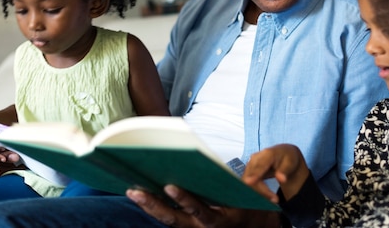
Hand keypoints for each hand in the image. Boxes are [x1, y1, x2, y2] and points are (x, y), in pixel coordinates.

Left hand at [126, 185, 279, 227]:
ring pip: (167, 220)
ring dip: (149, 206)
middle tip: (137, 191)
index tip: (169, 186)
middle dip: (154, 205)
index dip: (185, 199)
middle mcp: (204, 227)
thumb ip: (247, 178)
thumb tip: (234, 167)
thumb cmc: (251, 204)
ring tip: (132, 191)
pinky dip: (154, 207)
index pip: (199, 209)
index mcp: (221, 218)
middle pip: (174, 218)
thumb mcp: (256, 193)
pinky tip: (140, 193)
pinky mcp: (187, 227)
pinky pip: (168, 219)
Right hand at [242, 144, 309, 201]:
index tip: (250, 183)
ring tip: (274, 199)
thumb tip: (281, 179)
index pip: (259, 166)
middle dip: (261, 190)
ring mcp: (250, 164)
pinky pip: (249, 183)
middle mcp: (255, 158)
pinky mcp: (249, 171)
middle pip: (251, 175)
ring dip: (259, 192)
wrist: (283, 154)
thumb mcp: (291, 162)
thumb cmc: (287, 158)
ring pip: (248, 181)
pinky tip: (267, 197)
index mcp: (267, 154)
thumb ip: (285, 170)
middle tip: (276, 200)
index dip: (254, 175)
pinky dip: (257, 191)